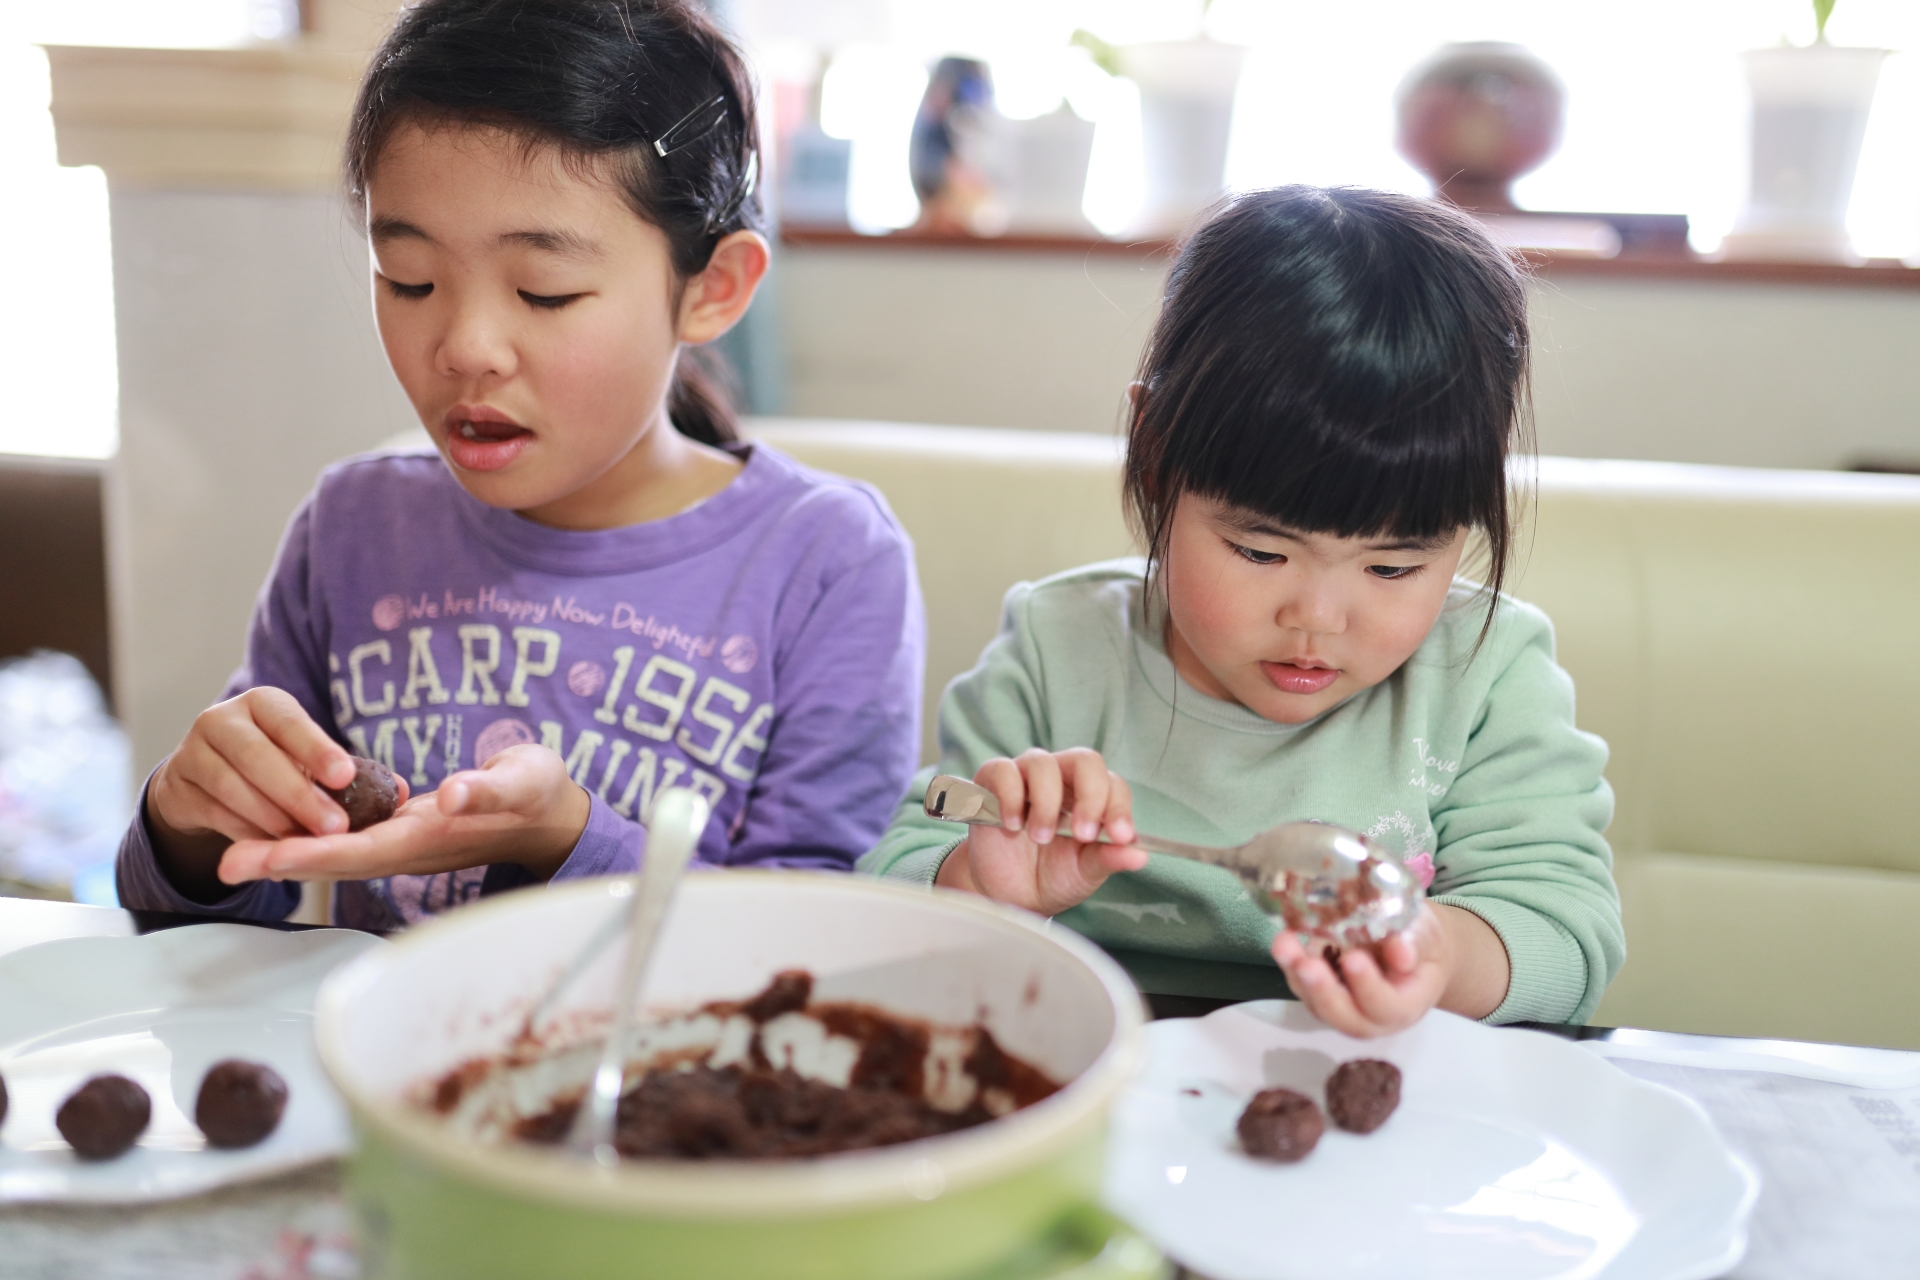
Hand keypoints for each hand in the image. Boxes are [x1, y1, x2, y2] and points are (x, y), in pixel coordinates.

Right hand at [147, 687, 378, 900]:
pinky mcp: (179, 789)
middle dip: (299, 794)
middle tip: (334, 826)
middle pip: (257, 756)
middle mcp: (222, 720)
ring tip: (306, 841)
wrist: (205, 778)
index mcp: (263, 703)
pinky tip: (274, 846)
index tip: (346, 777)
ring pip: (233, 787)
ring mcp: (194, 753)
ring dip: (273, 818)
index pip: (289, 720)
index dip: (317, 748)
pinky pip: (216, 813)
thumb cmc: (273, 762)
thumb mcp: (304, 756)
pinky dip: (248, 832)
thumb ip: (346, 771)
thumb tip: (400, 791)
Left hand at [215, 744, 591, 886]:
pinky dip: (306, 838)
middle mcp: (407, 848)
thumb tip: (453, 797)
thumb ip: (486, 789)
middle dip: (279, 862)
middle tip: (225, 863)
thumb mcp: (520, 780)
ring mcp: (401, 843)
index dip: (313, 853)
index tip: (266, 855)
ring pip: (333, 853)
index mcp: (430, 836)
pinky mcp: (399, 830)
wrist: (547, 814)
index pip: (361, 850)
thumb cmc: (535, 792)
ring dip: (283, 855)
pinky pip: (343, 840)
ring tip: (231, 853)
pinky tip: (275, 830)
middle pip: (333, 860)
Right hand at [934, 748, 1146, 915]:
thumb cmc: (1051, 876)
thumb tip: (1140, 854)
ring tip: (1040, 837)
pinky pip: (1003, 770)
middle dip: (1090, 795)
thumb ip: (1108, 858)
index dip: (1118, 807)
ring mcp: (1026, 777)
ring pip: (1042, 763)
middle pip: (1084, 760)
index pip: (1112, 784)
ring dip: (1046, 803)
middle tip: (1081, 834)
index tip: (1119, 837)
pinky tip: (1012, 825)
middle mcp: (1062, 780)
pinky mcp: (993, 782)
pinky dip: (1010, 796)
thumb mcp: (1084, 872)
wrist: (1008, 895)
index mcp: (1090, 797)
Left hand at [1270, 903, 1509, 1036]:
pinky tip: (1285, 939)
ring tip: (1285, 945)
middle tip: (1307, 964)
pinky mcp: (1321, 993)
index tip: (1353, 958)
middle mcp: (1372, 1017)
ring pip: (1317, 1004)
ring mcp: (1343, 1008)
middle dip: (1323, 992)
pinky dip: (1290, 965)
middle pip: (1345, 1017)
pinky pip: (1303, 986)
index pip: (1386, 1007)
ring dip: (1297, 977)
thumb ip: (1415, 943)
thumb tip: (1400, 952)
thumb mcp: (1426, 936)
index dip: (1368, 987)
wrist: (1406, 946)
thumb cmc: (1420, 943)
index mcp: (1406, 1006)